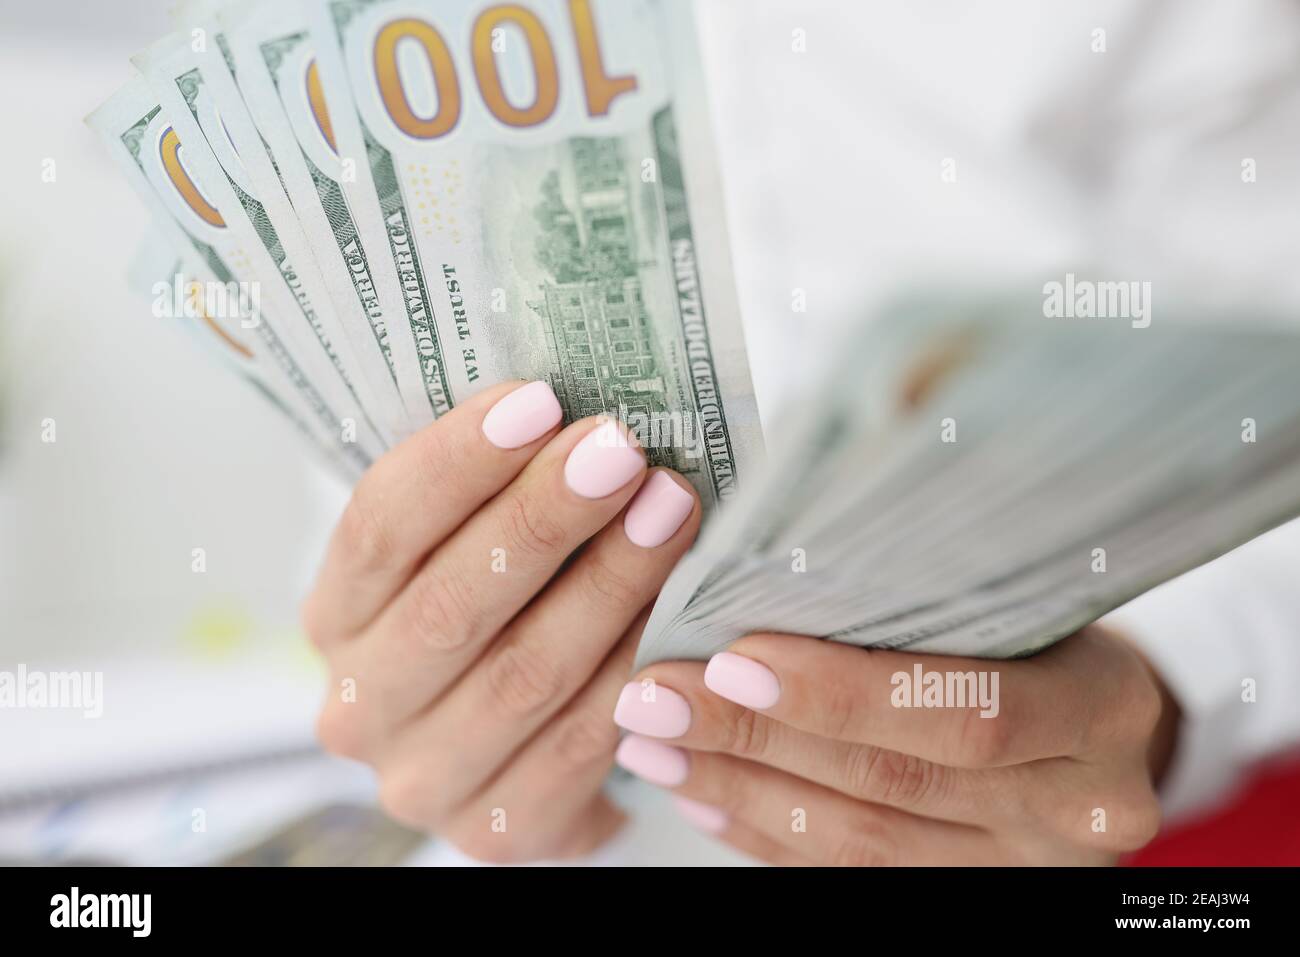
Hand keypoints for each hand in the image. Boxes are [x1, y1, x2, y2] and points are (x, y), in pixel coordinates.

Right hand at [303, 380, 700, 861]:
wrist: (507, 755)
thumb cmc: (495, 615)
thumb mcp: (462, 552)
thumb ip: (488, 495)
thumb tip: (566, 407)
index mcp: (334, 618)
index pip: (379, 529)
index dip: (457, 462)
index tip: (538, 401)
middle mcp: (359, 707)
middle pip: (450, 604)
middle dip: (543, 517)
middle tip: (620, 452)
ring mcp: (421, 780)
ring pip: (522, 673)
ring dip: (607, 584)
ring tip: (670, 509)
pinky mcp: (495, 832)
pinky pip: (578, 744)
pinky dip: (633, 668)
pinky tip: (680, 610)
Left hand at [613, 626, 1178, 864]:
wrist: (1104, 720)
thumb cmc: (1046, 631)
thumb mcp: (1015, 588)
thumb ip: (920, 585)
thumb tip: (767, 546)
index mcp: (1100, 707)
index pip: (963, 709)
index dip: (841, 694)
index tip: (732, 659)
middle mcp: (1079, 804)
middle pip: (896, 780)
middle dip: (758, 737)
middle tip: (655, 697)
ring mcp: (1028, 866)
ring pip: (860, 840)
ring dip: (741, 787)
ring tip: (654, 742)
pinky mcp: (973, 892)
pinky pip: (852, 875)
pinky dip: (766, 833)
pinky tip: (701, 792)